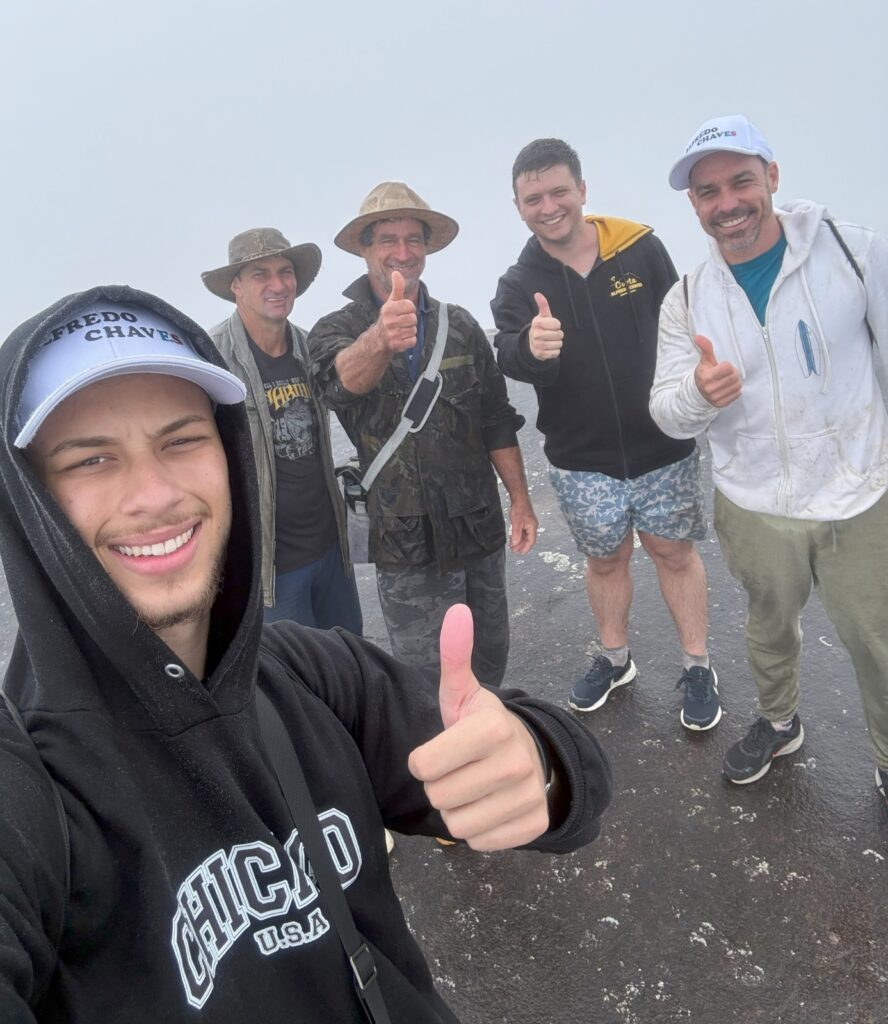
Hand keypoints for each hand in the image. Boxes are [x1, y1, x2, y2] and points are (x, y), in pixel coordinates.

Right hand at [377, 270, 417, 352]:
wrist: (379, 339)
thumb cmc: (389, 317)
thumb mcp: (392, 302)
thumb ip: (397, 288)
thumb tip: (397, 272)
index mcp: (388, 309)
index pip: (410, 306)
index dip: (409, 309)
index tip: (402, 312)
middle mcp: (389, 321)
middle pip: (413, 318)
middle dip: (410, 321)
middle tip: (401, 323)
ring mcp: (392, 334)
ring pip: (413, 330)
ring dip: (410, 331)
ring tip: (401, 330)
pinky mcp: (396, 345)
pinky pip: (412, 341)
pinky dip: (409, 341)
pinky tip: (401, 338)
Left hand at [407, 605, 549, 850]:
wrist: (533, 754)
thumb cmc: (484, 726)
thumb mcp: (463, 694)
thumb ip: (454, 656)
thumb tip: (457, 611)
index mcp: (492, 726)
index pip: (422, 766)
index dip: (423, 761)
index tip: (441, 750)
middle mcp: (516, 762)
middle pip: (437, 798)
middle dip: (440, 786)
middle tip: (459, 770)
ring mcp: (529, 795)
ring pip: (457, 826)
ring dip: (457, 810)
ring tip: (472, 788)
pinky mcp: (536, 825)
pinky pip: (481, 844)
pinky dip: (479, 830)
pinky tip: (489, 806)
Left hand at [509, 500, 537, 554]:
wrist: (519, 499)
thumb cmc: (520, 509)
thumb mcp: (516, 524)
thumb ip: (516, 535)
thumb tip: (515, 544)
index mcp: (532, 527)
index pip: (531, 541)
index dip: (526, 548)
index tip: (521, 553)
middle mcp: (532, 526)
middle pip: (528, 539)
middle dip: (521, 546)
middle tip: (515, 551)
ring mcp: (529, 524)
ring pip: (525, 536)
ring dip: (519, 541)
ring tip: (513, 546)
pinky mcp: (525, 522)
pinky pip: (523, 532)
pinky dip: (518, 536)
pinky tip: (513, 538)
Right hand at [528, 293, 562, 360]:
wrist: (532, 344)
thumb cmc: (541, 328)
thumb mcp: (542, 316)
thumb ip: (543, 305)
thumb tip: (538, 294)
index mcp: (537, 323)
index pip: (557, 324)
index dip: (556, 325)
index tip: (550, 326)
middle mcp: (536, 334)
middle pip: (559, 335)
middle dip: (558, 335)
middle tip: (551, 334)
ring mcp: (538, 345)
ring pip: (559, 344)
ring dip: (557, 343)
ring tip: (550, 341)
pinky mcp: (540, 355)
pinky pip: (556, 353)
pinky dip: (555, 351)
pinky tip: (549, 348)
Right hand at [693, 334, 741, 406]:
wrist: (697, 393)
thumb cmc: (703, 375)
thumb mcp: (704, 361)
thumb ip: (705, 348)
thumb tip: (698, 337)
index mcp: (706, 377)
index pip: (728, 367)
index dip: (727, 366)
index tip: (722, 367)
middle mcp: (710, 389)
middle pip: (734, 377)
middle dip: (733, 373)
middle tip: (727, 373)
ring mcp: (716, 398)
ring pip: (737, 386)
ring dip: (735, 382)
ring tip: (727, 380)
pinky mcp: (721, 404)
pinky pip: (736, 394)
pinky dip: (735, 390)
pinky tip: (728, 387)